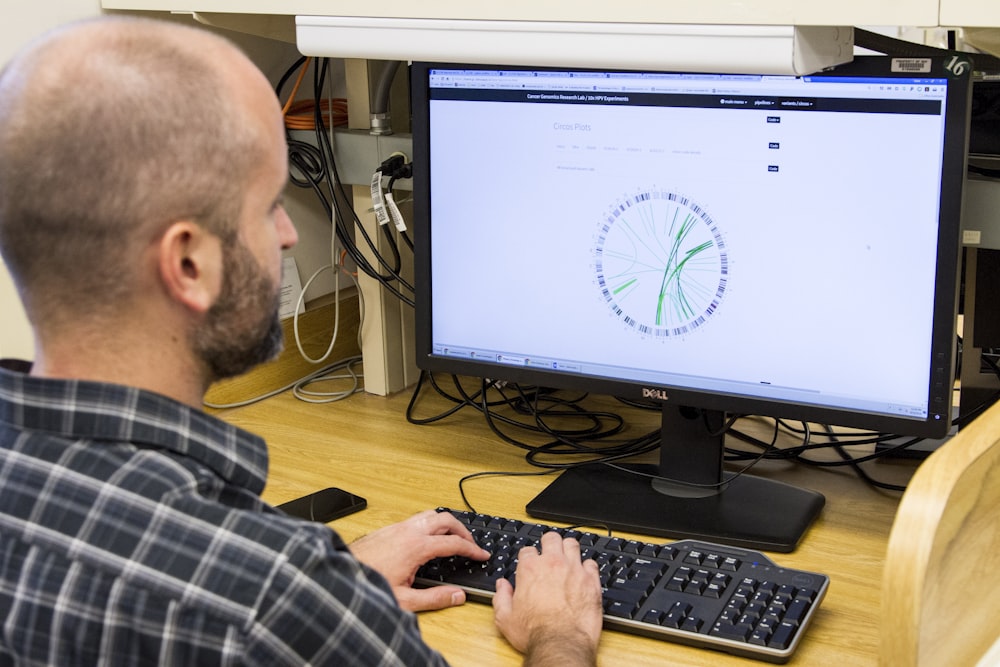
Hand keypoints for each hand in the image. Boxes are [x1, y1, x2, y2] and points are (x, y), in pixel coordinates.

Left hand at [350, 509, 488, 611]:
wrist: (341, 576)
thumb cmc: (368, 586)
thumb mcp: (405, 599)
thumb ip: (435, 598)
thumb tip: (458, 596)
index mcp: (417, 547)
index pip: (454, 544)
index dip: (472, 550)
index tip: (482, 555)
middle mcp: (408, 531)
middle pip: (445, 520)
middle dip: (463, 530)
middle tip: (471, 544)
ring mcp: (398, 527)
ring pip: (430, 514)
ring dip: (446, 523)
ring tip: (453, 536)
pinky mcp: (388, 528)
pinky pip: (416, 518)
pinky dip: (431, 523)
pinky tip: (428, 536)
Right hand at [492, 531, 602, 665]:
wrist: (560, 644)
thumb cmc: (534, 633)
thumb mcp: (505, 618)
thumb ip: (501, 597)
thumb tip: (502, 586)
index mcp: (530, 569)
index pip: (528, 550)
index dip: (528, 557)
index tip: (530, 564)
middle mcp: (552, 564)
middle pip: (551, 538)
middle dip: (549, 543)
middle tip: (550, 552)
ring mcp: (574, 570)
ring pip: (572, 544)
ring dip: (569, 549)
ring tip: (568, 557)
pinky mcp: (591, 581)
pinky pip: (591, 563)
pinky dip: (587, 567)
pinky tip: (583, 574)